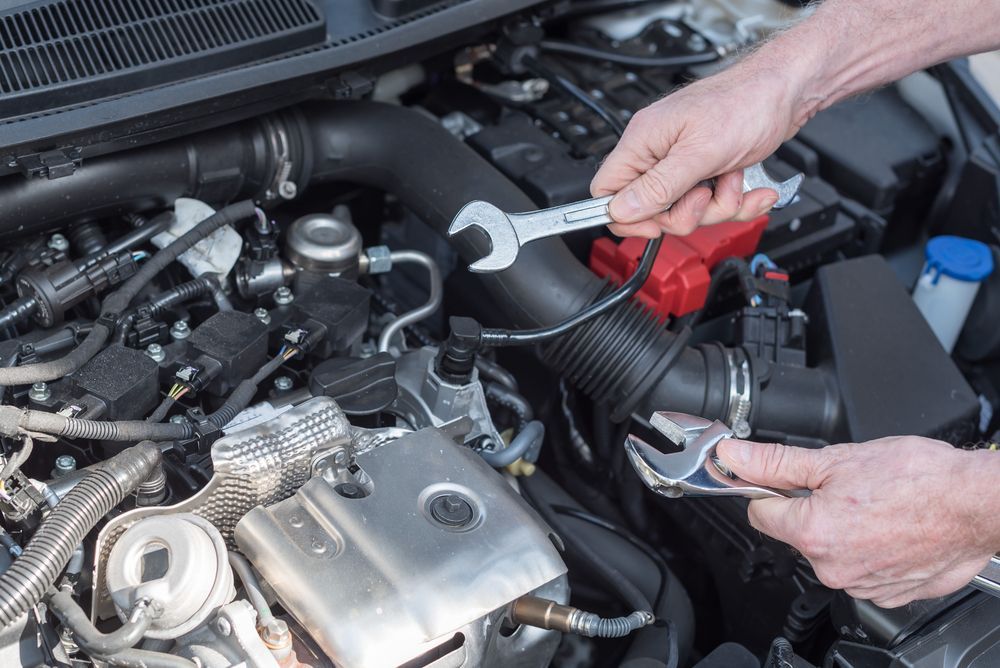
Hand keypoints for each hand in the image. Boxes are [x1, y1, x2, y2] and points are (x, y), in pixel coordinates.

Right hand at [590, 54, 805, 237]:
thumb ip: (658, 186)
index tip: (654, 224)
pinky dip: (735, 201)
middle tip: (705, 194)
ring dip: (718, 207)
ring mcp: (683, 162)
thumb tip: (620, 210)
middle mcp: (658, 152)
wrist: (787, 90)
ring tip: (732, 180)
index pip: (607, 191)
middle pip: (651, 210)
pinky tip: (749, 187)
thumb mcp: (700, 152)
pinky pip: (712, 204)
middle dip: (686, 213)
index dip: (626, 216)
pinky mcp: (707, 169)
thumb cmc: (746, 103)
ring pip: (685, 211)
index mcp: (643, 141)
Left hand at [716, 436, 999, 607]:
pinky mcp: (888, 594)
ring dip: (843, 529)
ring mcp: (862, 585)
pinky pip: (862, 568)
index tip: (785, 480)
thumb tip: (734, 455)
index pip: (760, 513)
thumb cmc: (919, 478)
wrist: (977, 503)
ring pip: (830, 551)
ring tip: (874, 506)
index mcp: (812, 532)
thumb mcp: (835, 458)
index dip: (770, 490)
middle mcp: (832, 567)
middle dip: (811, 508)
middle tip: (846, 487)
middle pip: (796, 532)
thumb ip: (775, 462)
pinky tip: (890, 528)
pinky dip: (870, 549)